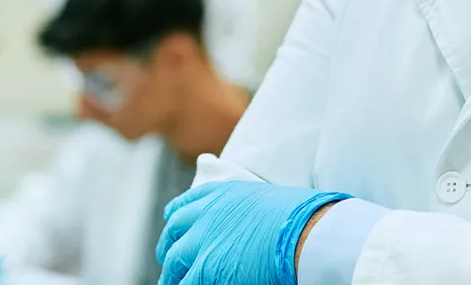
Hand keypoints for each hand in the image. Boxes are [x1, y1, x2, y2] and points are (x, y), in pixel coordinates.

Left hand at [156, 180, 351, 284]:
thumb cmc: (299, 218)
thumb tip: (254, 225)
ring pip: (174, 261)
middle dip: (168, 246)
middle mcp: (205, 214)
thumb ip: (248, 210)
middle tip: (167, 258)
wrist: (302, 232)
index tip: (172, 221)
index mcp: (221, 194)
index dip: (176, 216)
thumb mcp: (267, 201)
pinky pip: (184, 282)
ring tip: (170, 282)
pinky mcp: (205, 269)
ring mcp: (202, 242)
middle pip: (174, 231)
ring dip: (171, 273)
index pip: (187, 203)